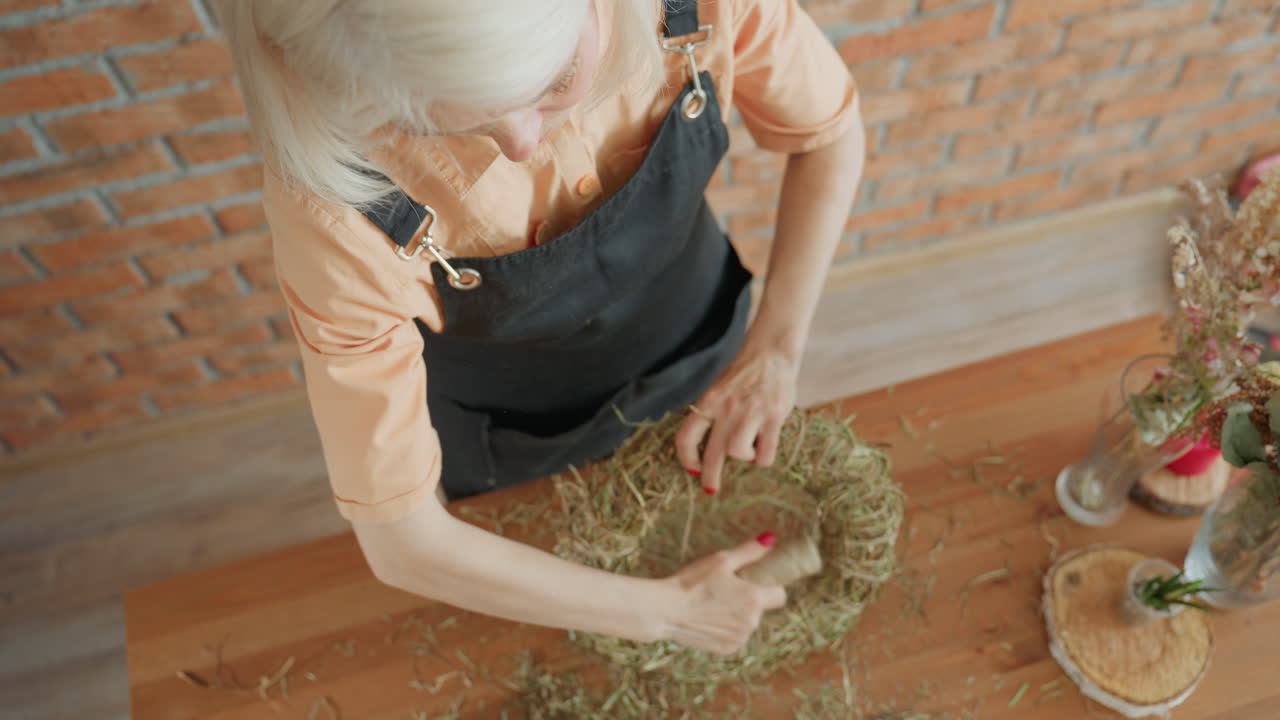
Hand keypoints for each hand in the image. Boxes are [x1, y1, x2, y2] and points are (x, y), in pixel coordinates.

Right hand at [660, 534, 786, 654]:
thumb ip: (749, 551)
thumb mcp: (721, 561)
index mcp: (754, 599)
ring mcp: (739, 639)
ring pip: (746, 624)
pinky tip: (707, 619)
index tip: (754, 582)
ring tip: (712, 604)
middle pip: (760, 609)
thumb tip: (770, 538)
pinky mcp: (726, 650)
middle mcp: (751, 623)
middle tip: (724, 590)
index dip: (769, 587)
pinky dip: (725, 629)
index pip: (780, 595)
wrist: (665, 611)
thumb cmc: (692, 582)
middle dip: (748, 600)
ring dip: (736, 615)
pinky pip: (733, 637)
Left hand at [675, 344, 797, 492]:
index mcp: (709, 402)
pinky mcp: (774, 416)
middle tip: (711, 488)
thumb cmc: (743, 373)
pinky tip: (764, 453)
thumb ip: (710, 412)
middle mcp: (727, 408)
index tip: (691, 470)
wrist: (771, 352)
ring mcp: (751, 413)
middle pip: (711, 454)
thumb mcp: (718, 388)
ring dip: (743, 459)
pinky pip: (766, 452)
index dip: (686, 458)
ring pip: (738, 453)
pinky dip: (763, 459)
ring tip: (749, 453)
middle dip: (710, 477)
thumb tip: (701, 442)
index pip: (686, 436)